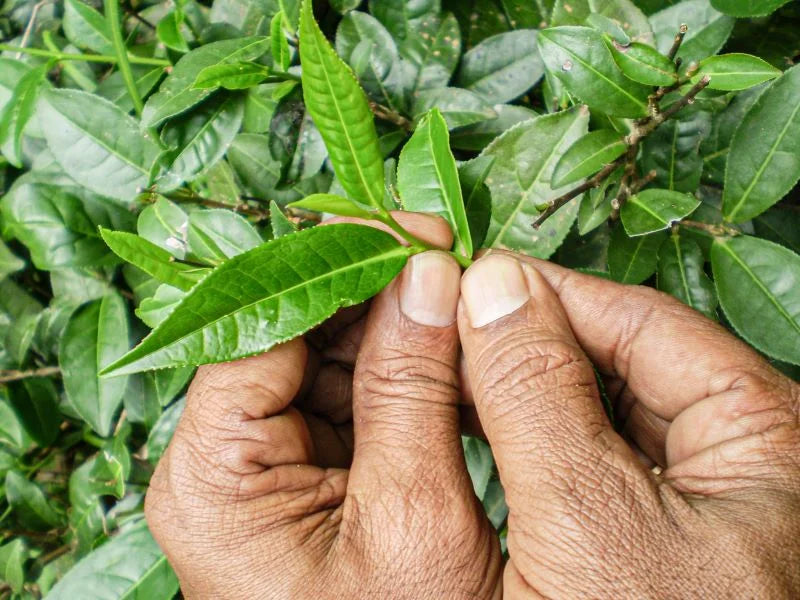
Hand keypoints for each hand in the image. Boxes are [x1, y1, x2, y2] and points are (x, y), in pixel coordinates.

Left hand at [145, 213, 502, 598]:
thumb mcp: (414, 519)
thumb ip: (411, 389)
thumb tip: (426, 275)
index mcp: (214, 475)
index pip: (262, 326)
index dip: (337, 270)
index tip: (412, 233)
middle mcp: (222, 463)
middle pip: (292, 337)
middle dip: (376, 295)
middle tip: (451, 260)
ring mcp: (263, 468)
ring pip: (325, 360)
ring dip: (396, 330)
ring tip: (462, 304)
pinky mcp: (304, 475)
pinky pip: (348, 398)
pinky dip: (402, 373)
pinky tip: (450, 358)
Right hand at [458, 251, 799, 597]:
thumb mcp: (593, 522)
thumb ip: (538, 395)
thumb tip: (492, 287)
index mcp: (759, 432)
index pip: (639, 321)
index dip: (545, 296)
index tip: (467, 282)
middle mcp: (732, 456)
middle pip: (613, 359)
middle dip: (522, 342)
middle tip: (440, 328)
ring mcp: (688, 497)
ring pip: (588, 408)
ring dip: (514, 388)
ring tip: (441, 373)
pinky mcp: (644, 535)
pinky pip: (577, 459)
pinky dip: (522, 438)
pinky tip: (470, 430)